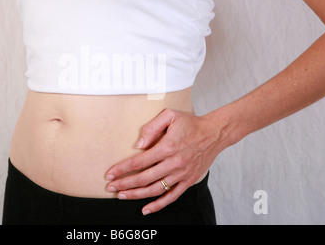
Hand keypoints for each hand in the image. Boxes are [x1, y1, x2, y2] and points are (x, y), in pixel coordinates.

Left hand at [105, 108, 226, 214]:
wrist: (214, 133)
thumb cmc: (191, 123)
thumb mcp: (170, 115)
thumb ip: (152, 127)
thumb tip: (139, 144)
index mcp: (167, 147)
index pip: (139, 162)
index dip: (122, 169)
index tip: (110, 174)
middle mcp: (174, 163)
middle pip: (144, 178)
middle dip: (124, 184)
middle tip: (111, 187)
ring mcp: (182, 174)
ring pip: (155, 189)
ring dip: (137, 195)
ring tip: (122, 196)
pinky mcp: (189, 180)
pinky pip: (172, 196)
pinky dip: (158, 205)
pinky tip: (146, 209)